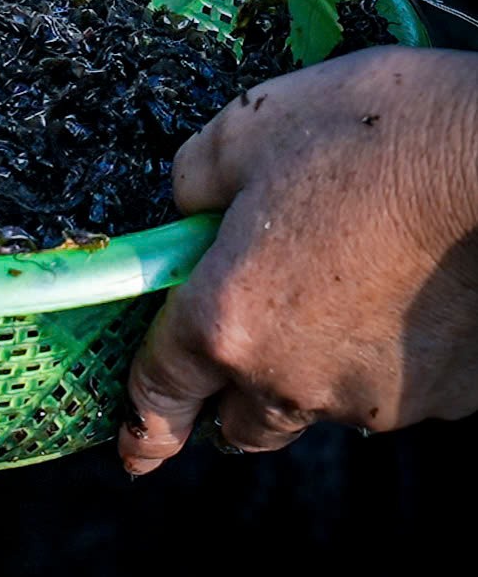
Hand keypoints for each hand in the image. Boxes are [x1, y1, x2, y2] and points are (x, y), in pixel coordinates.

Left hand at [118, 46, 477, 473]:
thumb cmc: (375, 133)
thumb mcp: (249, 126)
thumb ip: (196, 181)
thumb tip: (191, 210)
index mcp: (228, 319)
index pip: (160, 392)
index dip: (141, 423)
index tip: (133, 450)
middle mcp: (292, 378)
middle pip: (241, 421)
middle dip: (229, 393)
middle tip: (244, 339)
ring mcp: (373, 396)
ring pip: (321, 402)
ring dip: (315, 364)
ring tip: (346, 279)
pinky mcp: (444, 396)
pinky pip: (394, 387)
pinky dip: (387, 353)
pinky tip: (406, 288)